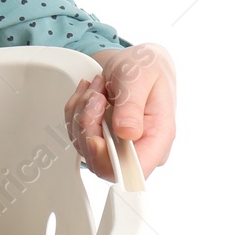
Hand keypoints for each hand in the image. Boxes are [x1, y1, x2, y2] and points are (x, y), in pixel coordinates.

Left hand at [65, 42, 175, 181]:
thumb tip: (128, 133)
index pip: (133, 171)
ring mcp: (119, 146)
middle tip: (97, 96)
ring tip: (98, 90)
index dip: (107, 160)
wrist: (138, 62)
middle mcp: (139, 147)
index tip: (94, 136)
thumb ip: (132, 105)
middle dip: (89, 125)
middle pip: (100, 160)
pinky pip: (76, 134)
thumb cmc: (146, 67)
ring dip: (82, 112)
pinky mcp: (102, 141)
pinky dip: (77, 111)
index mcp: (158, 136)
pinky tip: (91, 96)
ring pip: (83, 146)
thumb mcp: (139, 76)